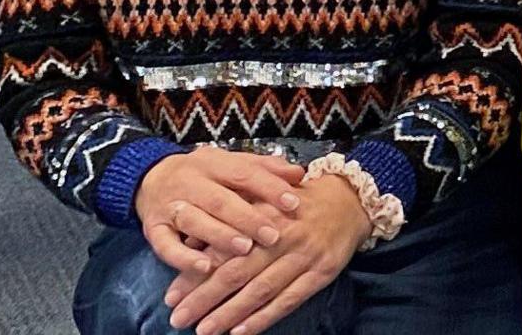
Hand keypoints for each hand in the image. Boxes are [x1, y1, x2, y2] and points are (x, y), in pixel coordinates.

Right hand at [134, 147, 305, 283]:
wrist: (150, 179)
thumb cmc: (203, 175)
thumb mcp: (230, 164)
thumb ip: (264, 168)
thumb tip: (299, 173)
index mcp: (212, 163)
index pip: (243, 173)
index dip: (269, 187)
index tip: (294, 202)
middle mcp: (189, 183)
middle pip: (220, 200)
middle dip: (248, 218)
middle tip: (273, 236)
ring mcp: (170, 207)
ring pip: (194, 221)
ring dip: (220, 236)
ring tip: (245, 248)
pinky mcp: (153, 230)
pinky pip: (165, 246)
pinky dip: (184, 258)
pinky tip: (205, 267)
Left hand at [163, 168, 360, 334]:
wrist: (350, 200)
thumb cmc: (297, 202)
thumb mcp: (262, 201)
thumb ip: (230, 221)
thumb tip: (191, 244)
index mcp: (263, 215)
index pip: (222, 250)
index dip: (195, 274)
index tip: (171, 295)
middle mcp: (282, 237)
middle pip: (237, 272)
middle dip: (204, 299)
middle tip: (179, 319)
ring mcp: (304, 256)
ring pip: (261, 290)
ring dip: (230, 313)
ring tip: (204, 330)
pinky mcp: (322, 272)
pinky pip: (289, 299)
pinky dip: (264, 317)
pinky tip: (241, 331)